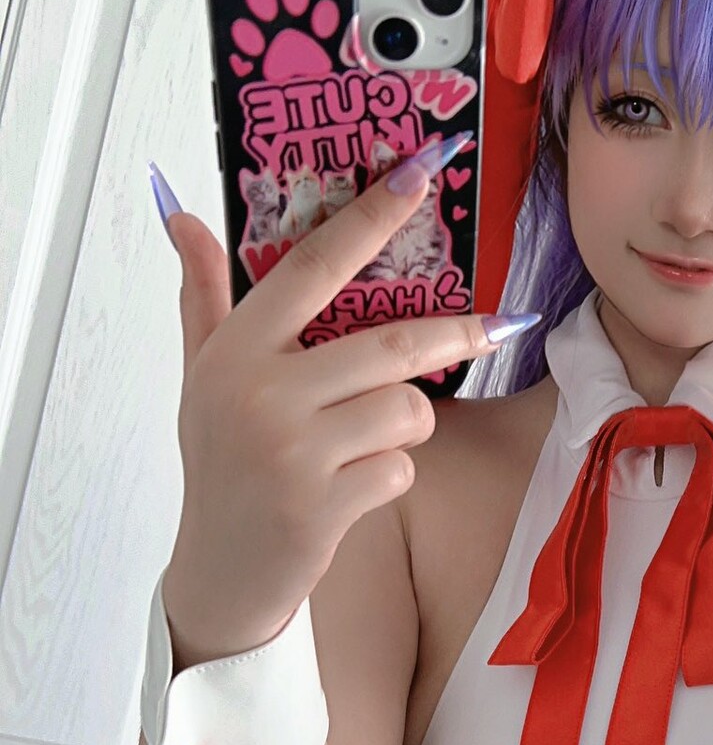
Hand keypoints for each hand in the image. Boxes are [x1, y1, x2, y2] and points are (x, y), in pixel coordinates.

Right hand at [161, 142, 524, 660]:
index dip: (372, 217)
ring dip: (409, 424)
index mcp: (235, 351)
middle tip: (496, 325)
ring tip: (370, 440)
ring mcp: (292, 452)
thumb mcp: (203, 376)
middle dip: (453, 335)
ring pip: (405, 411)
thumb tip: (183, 215)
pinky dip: (391, 475)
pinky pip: (400, 468)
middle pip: (390, 345)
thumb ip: (203, 296)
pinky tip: (352, 489)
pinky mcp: (323, 504)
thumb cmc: (221, 463)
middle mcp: (261, 394)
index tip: (422, 173)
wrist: (221, 571)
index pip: (313, 267)